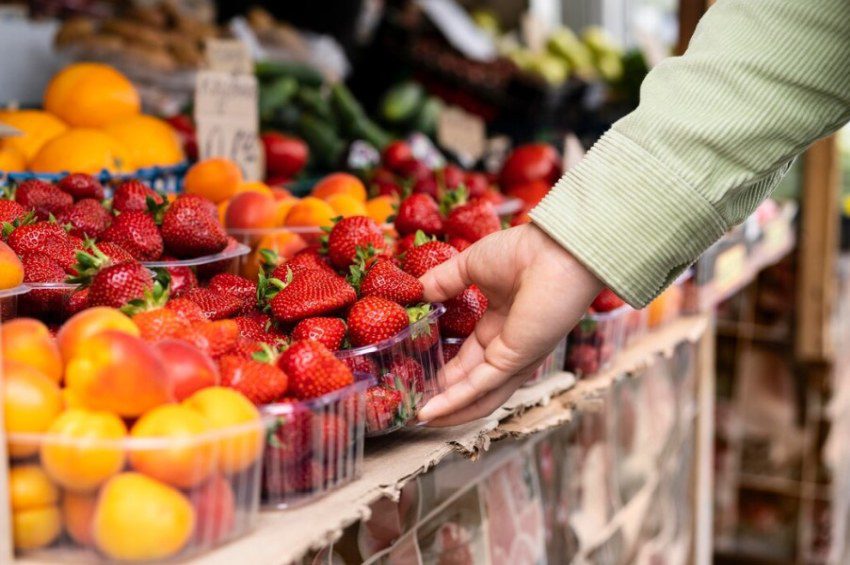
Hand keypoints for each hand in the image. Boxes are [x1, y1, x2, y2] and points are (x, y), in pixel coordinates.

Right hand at [417, 223, 601, 425]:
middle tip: (412, 404)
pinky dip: (454, 402)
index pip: (468, 357)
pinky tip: (430, 411)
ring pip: (477, 395)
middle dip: (442, 396)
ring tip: (419, 420)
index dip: (443, 369)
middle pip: (470, 382)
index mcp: (501, 324)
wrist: (553, 250)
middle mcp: (508, 346)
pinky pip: (480, 388)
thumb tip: (414, 292)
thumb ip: (442, 281)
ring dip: (448, 410)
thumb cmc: (523, 251)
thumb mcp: (470, 265)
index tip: (416, 375)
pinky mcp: (515, 361)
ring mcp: (513, 357)